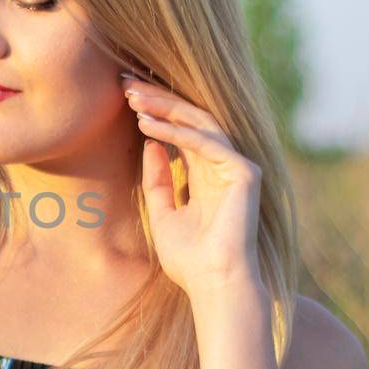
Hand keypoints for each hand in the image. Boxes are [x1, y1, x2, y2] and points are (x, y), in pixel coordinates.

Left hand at [122, 70, 263, 298]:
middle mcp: (224, 166)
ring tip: (133, 98)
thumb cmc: (189, 259)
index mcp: (207, 174)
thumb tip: (149, 142)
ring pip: (200, 122)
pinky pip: (206, 142)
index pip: (181, 130)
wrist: (212, 285)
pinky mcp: (244, 173)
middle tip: (125, 83)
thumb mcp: (162, 213)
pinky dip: (176, 132)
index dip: (155, 110)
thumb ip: (157, 179)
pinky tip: (148, 125)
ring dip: (165, 107)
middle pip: (191, 118)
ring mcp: (237, 167)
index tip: (124, 95)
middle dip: (158, 99)